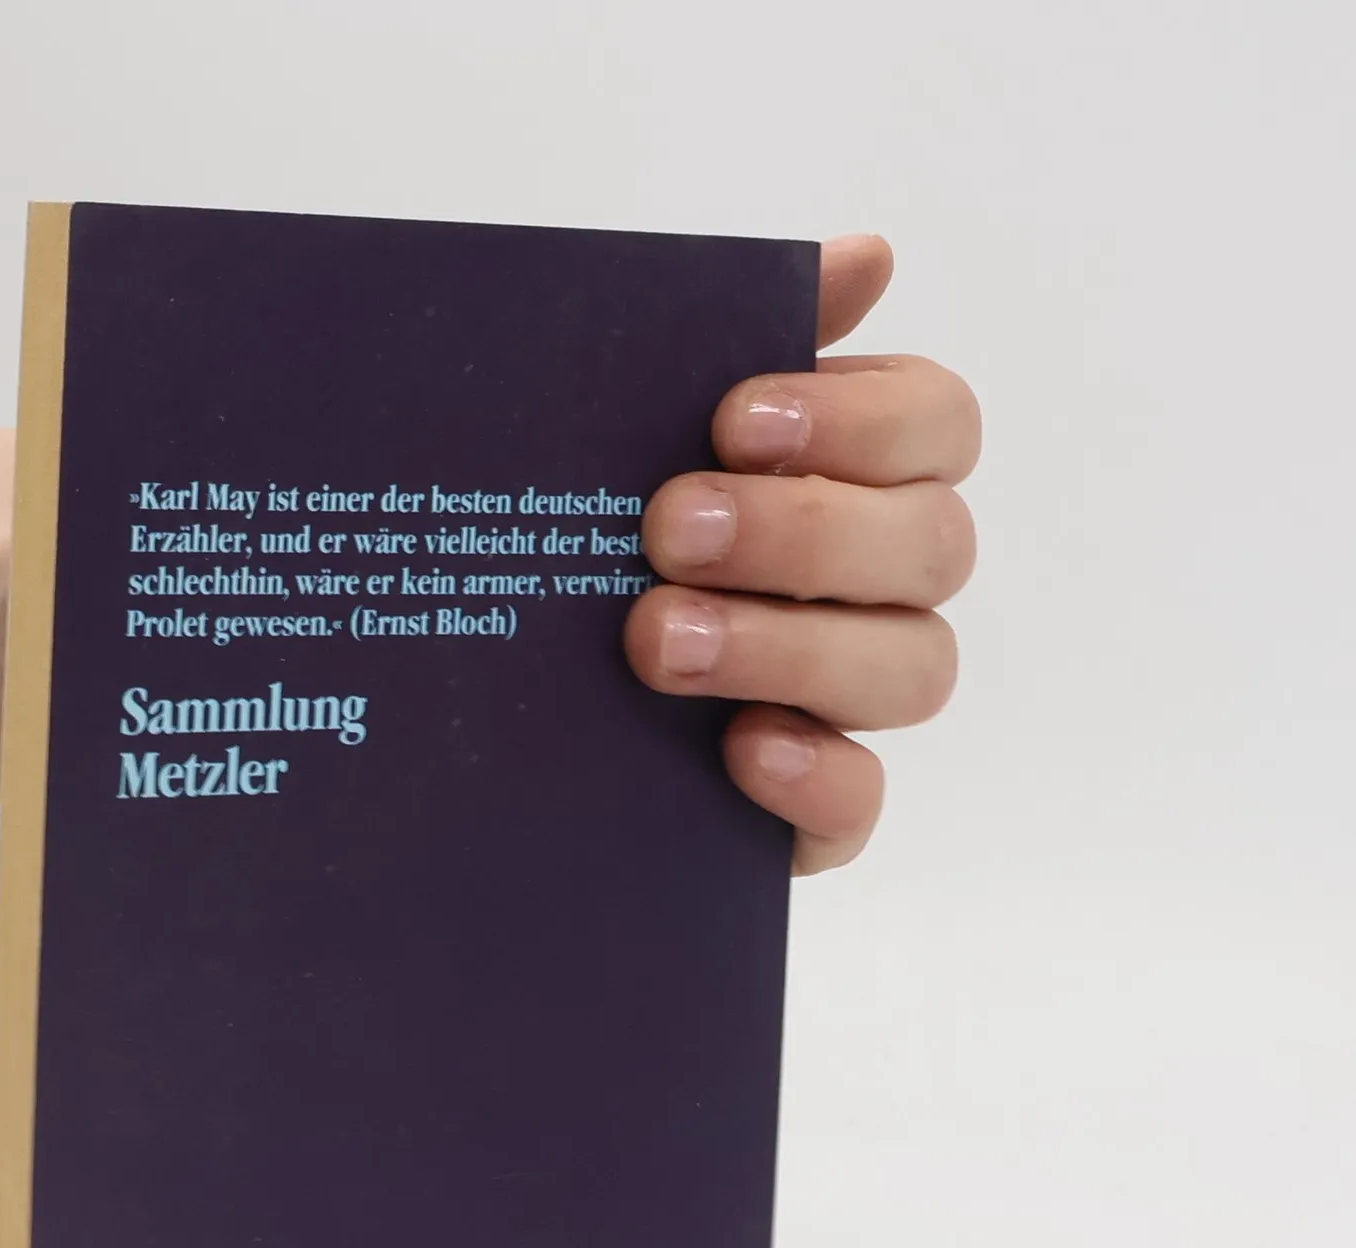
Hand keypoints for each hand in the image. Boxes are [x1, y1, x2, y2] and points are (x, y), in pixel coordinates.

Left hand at [623, 235, 977, 872]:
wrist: (491, 692)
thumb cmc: (582, 535)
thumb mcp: (625, 431)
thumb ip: (729, 340)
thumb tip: (869, 256)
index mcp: (860, 473)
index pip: (939, 423)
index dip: (861, 420)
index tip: (734, 420)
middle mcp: (881, 586)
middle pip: (934, 546)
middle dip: (803, 533)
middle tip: (667, 532)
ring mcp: (853, 703)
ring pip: (913, 670)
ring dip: (791, 648)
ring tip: (657, 642)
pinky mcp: (813, 809)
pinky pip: (862, 805)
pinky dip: (814, 777)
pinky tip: (739, 750)